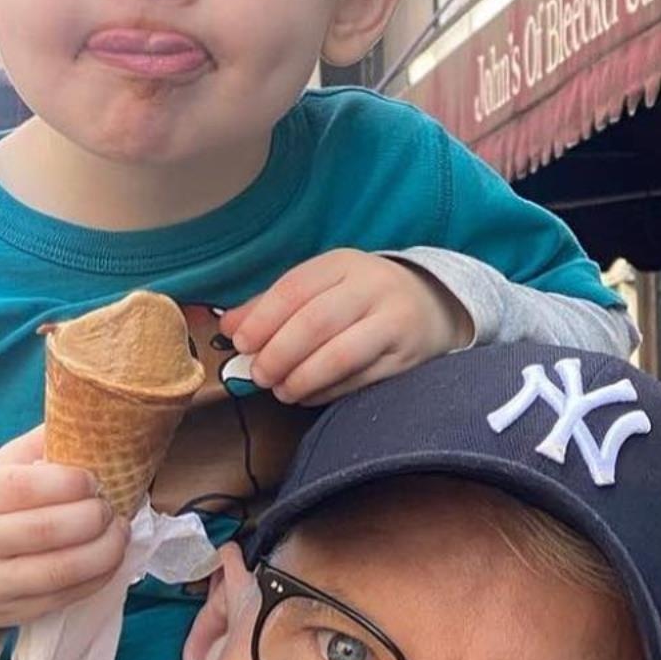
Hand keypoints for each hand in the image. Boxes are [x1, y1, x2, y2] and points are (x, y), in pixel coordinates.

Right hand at [0, 426, 129, 636]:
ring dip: (104, 551)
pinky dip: (97, 578)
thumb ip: (36, 448)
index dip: (68, 483)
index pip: (23, 488)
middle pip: (46, 531)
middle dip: (93, 518)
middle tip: (112, 507)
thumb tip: (91, 420)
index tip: (94, 480)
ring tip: (120, 532)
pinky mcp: (8, 614)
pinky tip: (110, 559)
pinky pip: (62, 599)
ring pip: (59, 572)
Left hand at [218, 250, 468, 403]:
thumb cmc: (361, 300)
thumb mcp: (322, 288)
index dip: (263, 318)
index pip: (296, 288)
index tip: (241, 343)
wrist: (431, 308)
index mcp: (344, 263)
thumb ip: (273, 306)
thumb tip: (229, 326)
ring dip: (301, 378)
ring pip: (340, 355)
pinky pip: (358, 380)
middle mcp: (372, 287)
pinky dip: (325, 392)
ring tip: (280, 390)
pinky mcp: (405, 359)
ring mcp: (393, 323)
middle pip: (316, 322)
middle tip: (258, 374)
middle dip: (279, 353)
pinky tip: (306, 396)